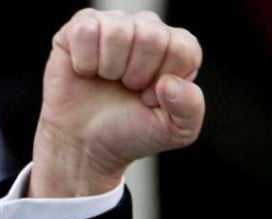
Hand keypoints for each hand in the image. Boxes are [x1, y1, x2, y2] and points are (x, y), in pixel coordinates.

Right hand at [29, 8, 204, 197]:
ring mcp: (115, 25)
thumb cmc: (133, 131)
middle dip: (138, 74)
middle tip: (130, 88)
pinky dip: (85, 61)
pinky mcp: (81, 26)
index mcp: (179, 50)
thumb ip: (189, 108)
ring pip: (118, 32)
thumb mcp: (175, 131)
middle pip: (152, 37)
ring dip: (111, 68)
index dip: (165, 81)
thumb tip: (169, 83)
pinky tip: (87, 71)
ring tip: (110, 80)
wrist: (87, 141)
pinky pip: (86, 31)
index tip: (152, 97)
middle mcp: (150, 30)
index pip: (183, 49)